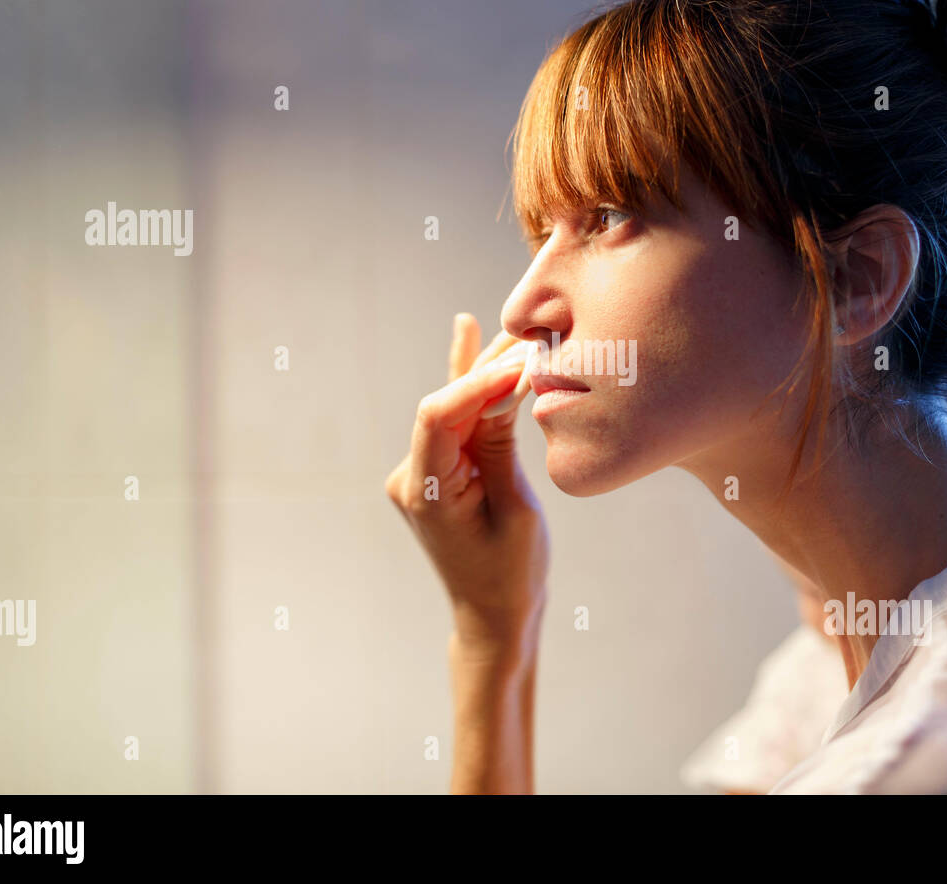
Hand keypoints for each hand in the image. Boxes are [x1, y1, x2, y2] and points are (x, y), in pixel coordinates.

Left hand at [385, 314, 548, 652]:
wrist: (494, 615)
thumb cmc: (512, 573)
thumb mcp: (515, 508)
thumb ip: (500, 444)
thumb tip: (505, 382)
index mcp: (426, 493)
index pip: (439, 417)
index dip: (476, 383)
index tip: (520, 363)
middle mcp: (413, 477)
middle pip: (447, 406)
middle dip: (489, 370)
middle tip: (533, 336)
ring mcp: (421, 472)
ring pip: (453, 409)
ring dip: (488, 375)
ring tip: (521, 333)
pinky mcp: (439, 469)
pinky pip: (453, 422)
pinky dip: (467, 386)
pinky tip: (465, 331)